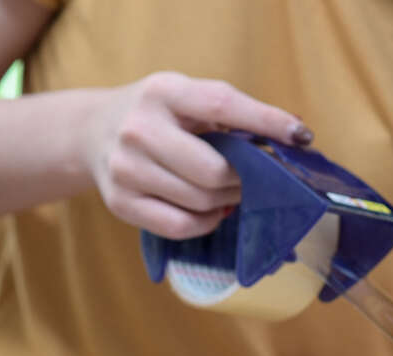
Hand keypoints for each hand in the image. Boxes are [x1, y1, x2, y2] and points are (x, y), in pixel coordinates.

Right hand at [81, 71, 311, 238]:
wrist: (91, 131)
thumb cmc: (160, 116)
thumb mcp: (189, 99)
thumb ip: (235, 116)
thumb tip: (297, 139)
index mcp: (164, 92)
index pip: (223, 105)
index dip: (267, 122)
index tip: (301, 136)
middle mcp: (138, 128)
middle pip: (214, 171)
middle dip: (243, 179)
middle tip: (251, 177)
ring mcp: (125, 168)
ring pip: (202, 202)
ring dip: (227, 200)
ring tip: (227, 189)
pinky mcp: (120, 202)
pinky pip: (182, 226)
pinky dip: (206, 221)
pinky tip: (208, 208)